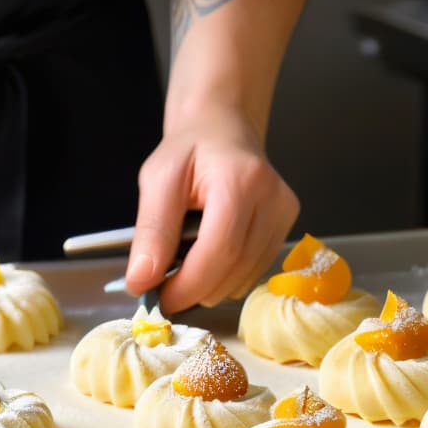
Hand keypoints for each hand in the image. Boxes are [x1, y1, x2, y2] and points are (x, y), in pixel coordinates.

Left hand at [125, 108, 298, 313]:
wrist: (222, 127)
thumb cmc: (189, 149)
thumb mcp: (157, 180)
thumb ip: (151, 232)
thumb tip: (140, 282)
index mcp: (240, 180)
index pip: (219, 251)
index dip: (187, 285)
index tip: (158, 300)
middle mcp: (273, 198)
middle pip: (233, 271)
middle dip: (193, 290)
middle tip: (163, 288)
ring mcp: (285, 214)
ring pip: (244, 278)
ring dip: (208, 285)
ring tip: (185, 261)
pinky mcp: (286, 227)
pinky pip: (252, 272)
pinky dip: (224, 277)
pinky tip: (208, 255)